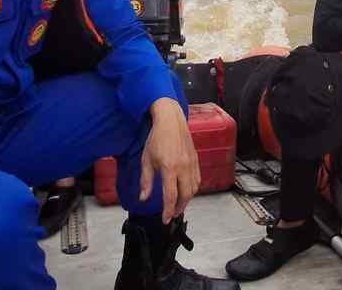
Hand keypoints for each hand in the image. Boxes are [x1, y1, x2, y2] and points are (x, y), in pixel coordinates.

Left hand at [139, 98, 200, 222]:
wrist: (171, 121)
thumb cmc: (156, 139)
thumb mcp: (146, 160)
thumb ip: (146, 181)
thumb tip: (143, 198)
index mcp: (169, 168)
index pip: (170, 196)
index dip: (167, 210)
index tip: (165, 220)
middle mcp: (183, 167)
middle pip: (185, 195)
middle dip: (179, 208)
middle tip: (171, 214)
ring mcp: (191, 164)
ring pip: (193, 189)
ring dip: (186, 200)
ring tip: (178, 205)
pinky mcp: (196, 160)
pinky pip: (197, 179)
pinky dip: (192, 189)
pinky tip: (186, 191)